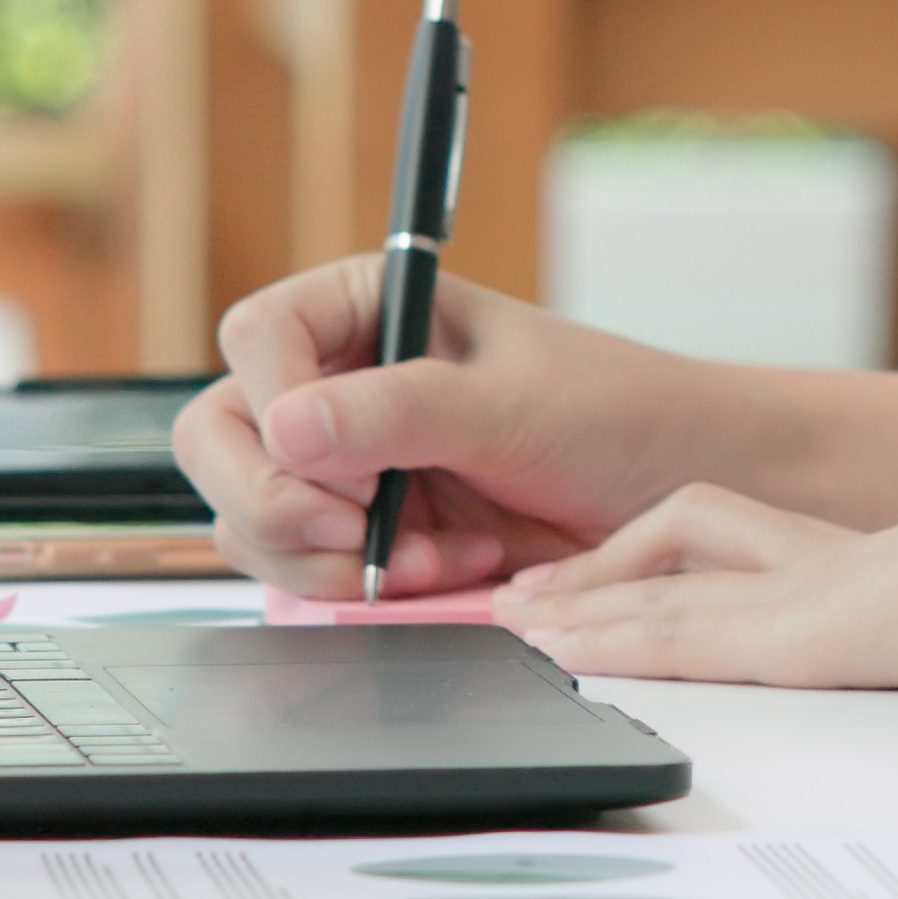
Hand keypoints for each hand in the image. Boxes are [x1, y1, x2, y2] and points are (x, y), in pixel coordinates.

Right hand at [177, 257, 752, 596]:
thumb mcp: (512, 403)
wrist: (677, 494)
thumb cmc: (615, 412)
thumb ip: (400, 411)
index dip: (274, 406)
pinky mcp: (364, 536)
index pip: (256, 341)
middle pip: (221, 436)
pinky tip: (445, 572)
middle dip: (275, 501)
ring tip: (428, 559)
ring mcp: (343, 464)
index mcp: (365, 309)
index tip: (336, 465)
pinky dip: (358, 589)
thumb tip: (289, 427)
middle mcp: (339, 381)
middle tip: (356, 536)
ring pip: (249, 517)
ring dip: (324, 559)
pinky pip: (304, 570)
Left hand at [494, 455, 897, 692]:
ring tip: (510, 624)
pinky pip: (679, 638)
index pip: (737, 536)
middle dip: (598, 570)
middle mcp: (821, 564)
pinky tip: (561, 650)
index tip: (610, 573)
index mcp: (862, 561)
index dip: (662, 550)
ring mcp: (802, 595)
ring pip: (660, 596)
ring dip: (578, 611)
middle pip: (680, 542)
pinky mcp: (794, 635)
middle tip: (526, 594)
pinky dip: (611, 644)